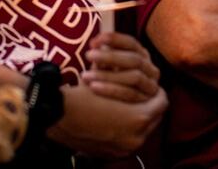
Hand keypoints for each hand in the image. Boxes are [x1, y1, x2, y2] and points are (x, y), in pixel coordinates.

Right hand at [48, 84, 166, 156]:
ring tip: (128, 107)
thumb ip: (127, 77)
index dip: (156, 92)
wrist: (55, 116)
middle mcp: (136, 139)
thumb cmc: (82, 95)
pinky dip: (126, 131)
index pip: (162, 103)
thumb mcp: (108, 80)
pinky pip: (128, 141)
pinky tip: (115, 119)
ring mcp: (124, 149)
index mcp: (139, 119)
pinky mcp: (111, 155)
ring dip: (138, 120)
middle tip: (142, 95)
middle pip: (154, 119)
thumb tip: (134, 61)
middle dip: (149, 107)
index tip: (150, 85)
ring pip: (143, 132)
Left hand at [81, 32, 160, 102]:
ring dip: (109, 75)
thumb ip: (104, 59)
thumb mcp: (104, 71)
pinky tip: (93, 87)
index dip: (114, 39)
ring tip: (86, 75)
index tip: (93, 42)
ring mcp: (152, 86)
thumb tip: (95, 43)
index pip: (131, 43)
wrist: (115, 117)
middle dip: (110, 57)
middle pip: (134, 60)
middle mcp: (151, 70)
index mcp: (142, 56)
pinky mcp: (150, 103)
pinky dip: (112, 89)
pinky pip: (132, 94)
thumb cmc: (105, 88)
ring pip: (134, 77)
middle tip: (88, 55)